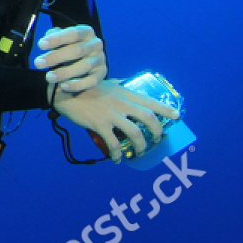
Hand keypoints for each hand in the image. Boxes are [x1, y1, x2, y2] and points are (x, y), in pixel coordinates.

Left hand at [34, 26, 107, 94]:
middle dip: (56, 57)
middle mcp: (95, 44)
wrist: (83, 64)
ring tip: (48, 77)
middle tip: (38, 63)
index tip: (40, 45)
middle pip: (77, 50)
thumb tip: (46, 39)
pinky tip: (63, 86)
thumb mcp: (61, 40)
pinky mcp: (101, 74)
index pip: (73, 33)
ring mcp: (100, 60)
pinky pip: (91, 81)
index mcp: (86, 32)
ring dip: (64, 72)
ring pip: (84, 66)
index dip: (57, 39)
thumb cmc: (68, 49)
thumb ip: (54, 37)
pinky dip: (77, 84)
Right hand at [51, 79, 178, 163]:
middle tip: (157, 141)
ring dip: (140, 146)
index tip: (177, 116)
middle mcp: (122, 103)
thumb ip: (118, 84)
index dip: (166, 109)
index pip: (151, 101)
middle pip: (149, 119)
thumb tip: (126, 84)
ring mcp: (111, 114)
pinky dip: (117, 154)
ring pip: (135, 133)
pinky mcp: (100, 124)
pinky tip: (117, 159)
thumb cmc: (85, 87)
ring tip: (138, 153)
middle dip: (157, 132)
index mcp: (125, 93)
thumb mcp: (106, 82)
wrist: (65, 92)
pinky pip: (113, 143)